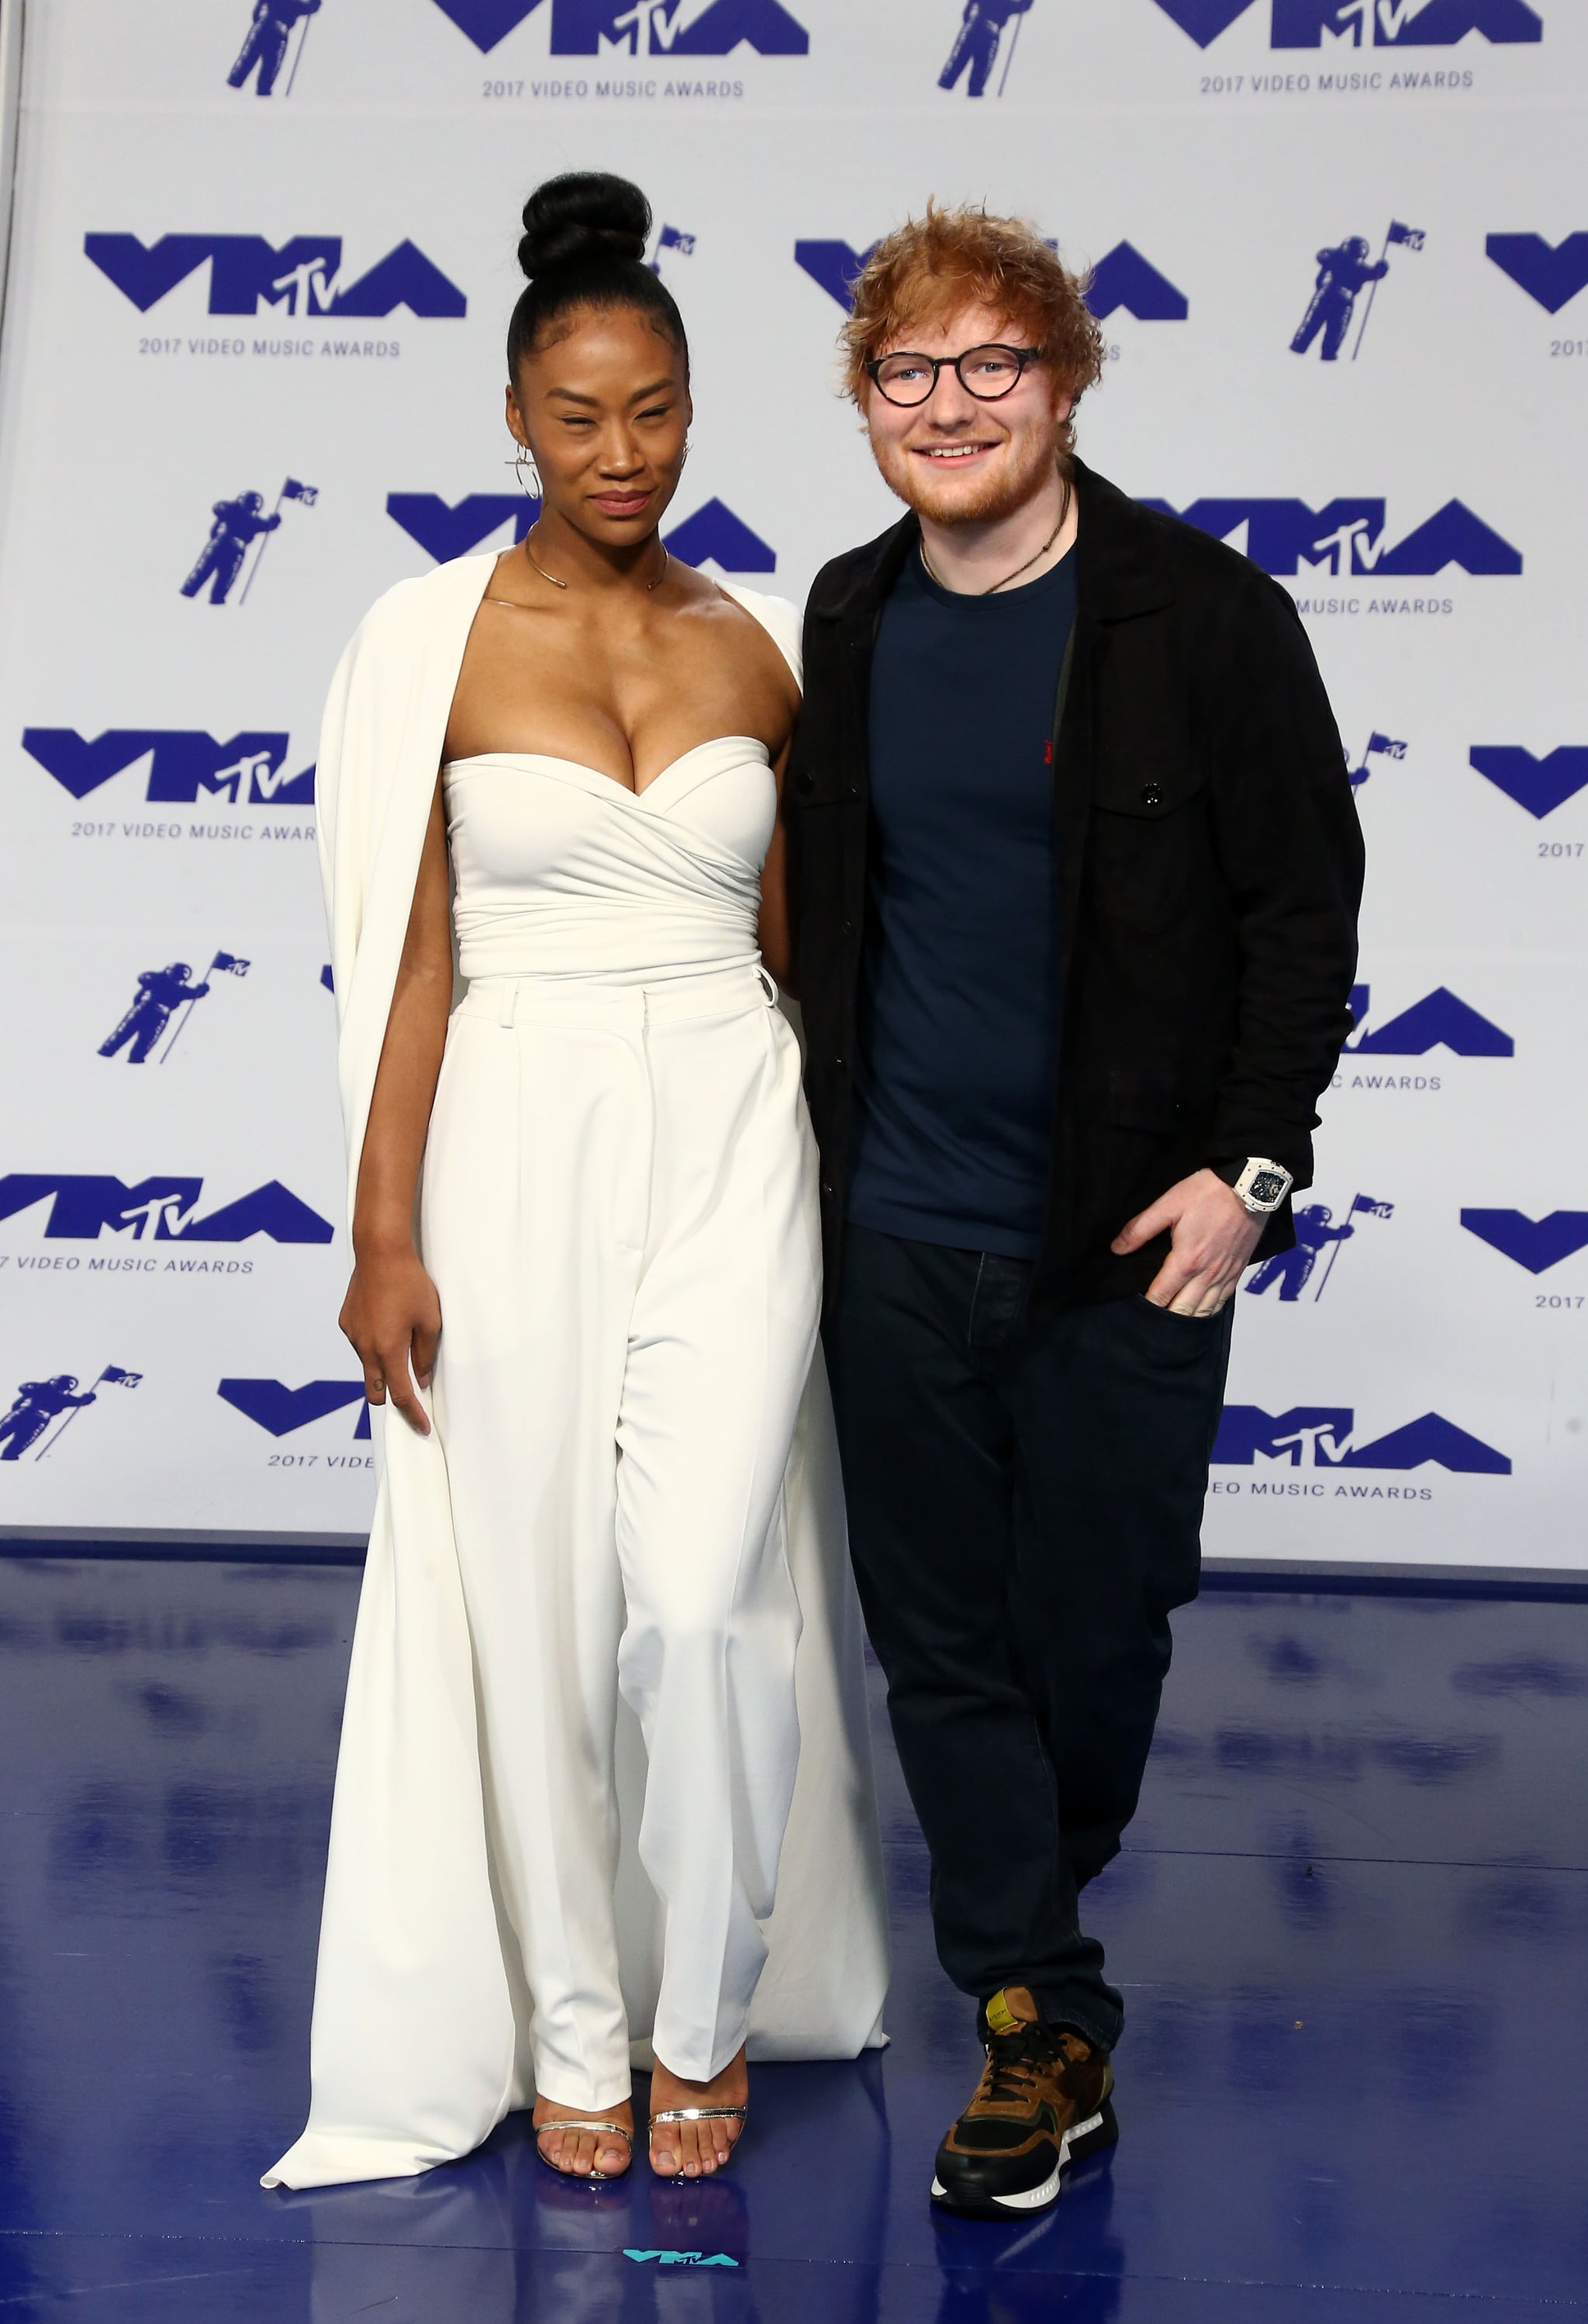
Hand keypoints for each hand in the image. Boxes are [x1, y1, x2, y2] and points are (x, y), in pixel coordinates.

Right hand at [339, 1246, 441, 1435]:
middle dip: (391, 1399)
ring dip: (384, 1365)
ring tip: (402, 1339)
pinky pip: (361, 1344)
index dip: (412, 1414)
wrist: (379, 1251)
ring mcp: (352, 1335)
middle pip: (375, 1391)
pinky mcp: (346, 1322)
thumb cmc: (410, 1283)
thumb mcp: (430, 1319)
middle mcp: (365, 1347)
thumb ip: (425, 1354)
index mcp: (388, 1349)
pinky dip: (374, 1344)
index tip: (422, 1427)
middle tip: (410, 1395)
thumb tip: (421, 1379)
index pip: (400, 1395)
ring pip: (368, 1365)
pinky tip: (387, 1322)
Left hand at [1111, 1168, 1265, 1316]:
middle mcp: (1207, 1274)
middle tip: (1149, 1321)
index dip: (1146, 1306)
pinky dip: (1208, 1311)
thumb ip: (1140, 1229)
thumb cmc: (1207, 1193)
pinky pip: (1222, 1301)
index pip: (1161, 1295)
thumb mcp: (1168, 1205)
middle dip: (1165, 1318)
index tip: (1135, 1309)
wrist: (1250, 1186)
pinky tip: (1199, 1312)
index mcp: (1186, 1260)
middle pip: (1183, 1310)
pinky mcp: (1237, 1270)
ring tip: (1171, 1323)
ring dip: (1187, 1319)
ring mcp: (1225, 1274)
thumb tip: (1117, 1249)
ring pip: (1204, 1311)